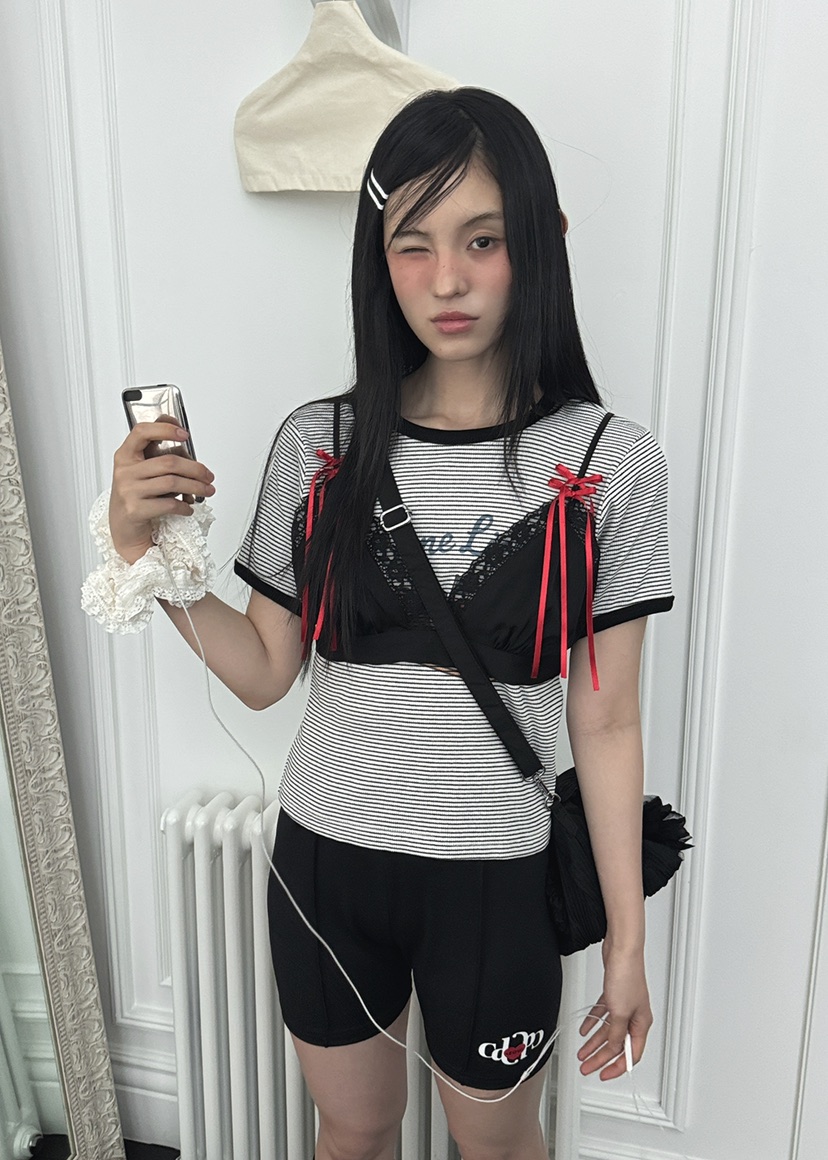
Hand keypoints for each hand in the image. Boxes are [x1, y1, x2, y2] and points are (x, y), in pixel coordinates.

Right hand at [109, 421, 215, 562]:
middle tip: (208, 476)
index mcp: (126, 456)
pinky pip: (169, 504)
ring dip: (196, 487)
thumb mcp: (143, 472)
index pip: (142, 432)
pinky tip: (188, 508)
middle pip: (168, 461)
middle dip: (195, 469)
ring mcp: (128, 490)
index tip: (184, 434)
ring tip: (207, 491)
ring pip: (172, 482)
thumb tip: (191, 456)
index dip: (164, 429)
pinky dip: (184, 506)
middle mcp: (125, 471)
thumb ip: (161, 458)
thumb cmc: (136, 497)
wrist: (123, 528)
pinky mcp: (135, 510)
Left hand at [576, 945, 651, 1080]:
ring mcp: (623, 1005)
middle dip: (601, 1058)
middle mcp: (634, 1016)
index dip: (616, 1067)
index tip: (603, 1075)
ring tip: (583, 1052)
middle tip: (587, 1067)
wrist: (621, 949)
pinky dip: (593, 1023)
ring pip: (608, 1030)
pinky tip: (585, 1029)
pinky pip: (602, 1015)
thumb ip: (616, 1034)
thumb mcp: (619, 1012)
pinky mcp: (613, 994)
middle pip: (616, 1044)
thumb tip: (613, 1050)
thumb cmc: (627, 975)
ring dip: (594, 1042)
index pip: (630, 1054)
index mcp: (641, 1023)